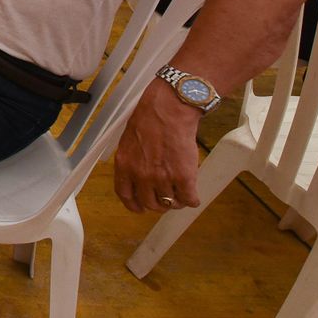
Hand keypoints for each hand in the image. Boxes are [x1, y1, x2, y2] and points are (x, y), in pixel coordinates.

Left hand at [112, 84, 204, 212]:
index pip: (125, 195)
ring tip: (181, 194)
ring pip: (170, 203)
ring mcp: (162, 178)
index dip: (134, 205)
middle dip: (158, 204)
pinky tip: (193, 195)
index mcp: (124, 166)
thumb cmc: (150, 119)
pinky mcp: (184, 177)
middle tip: (166, 199)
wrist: (169, 109)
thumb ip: (132, 162)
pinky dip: (192, 200)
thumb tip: (138, 177)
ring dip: (176, 202)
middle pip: (149, 203)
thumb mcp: (129, 142)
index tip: (140, 208)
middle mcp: (141, 175)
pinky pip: (189, 199)